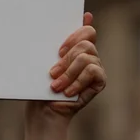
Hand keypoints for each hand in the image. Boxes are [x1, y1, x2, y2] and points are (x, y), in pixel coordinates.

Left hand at [23, 13, 106, 139]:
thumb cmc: (40, 86)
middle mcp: (88, 55)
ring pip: (86, 57)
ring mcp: (95, 67)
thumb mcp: (42, 64)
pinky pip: (92, 72)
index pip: (86, 30)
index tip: (60, 46)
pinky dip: (77, 81)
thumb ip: (49, 46)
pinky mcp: (99, 81)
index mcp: (74, 47)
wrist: (43, 110)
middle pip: (85, 41)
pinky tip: (67, 92)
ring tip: (55, 85)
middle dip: (66, 56)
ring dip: (68, 72)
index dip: (79, 29)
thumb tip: (55, 29)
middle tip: (52, 72)